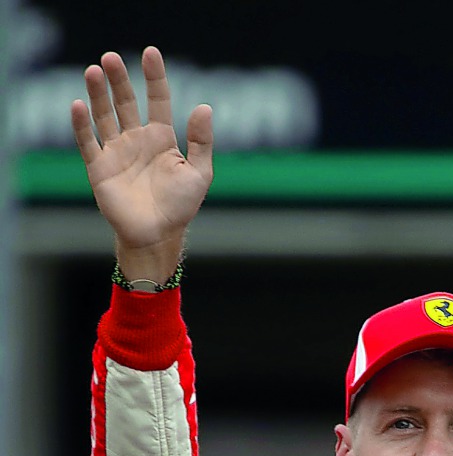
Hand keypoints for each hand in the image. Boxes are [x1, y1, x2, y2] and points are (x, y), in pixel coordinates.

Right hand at [71, 46, 213, 282]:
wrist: (157, 235)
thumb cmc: (180, 207)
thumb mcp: (199, 174)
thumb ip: (202, 142)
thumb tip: (204, 107)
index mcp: (162, 139)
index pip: (158, 100)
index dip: (155, 77)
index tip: (151, 54)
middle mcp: (137, 140)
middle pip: (126, 102)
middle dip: (119, 80)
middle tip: (112, 58)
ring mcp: (117, 152)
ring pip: (105, 115)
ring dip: (99, 94)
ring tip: (94, 71)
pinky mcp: (100, 168)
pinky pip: (88, 141)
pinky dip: (82, 124)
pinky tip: (79, 104)